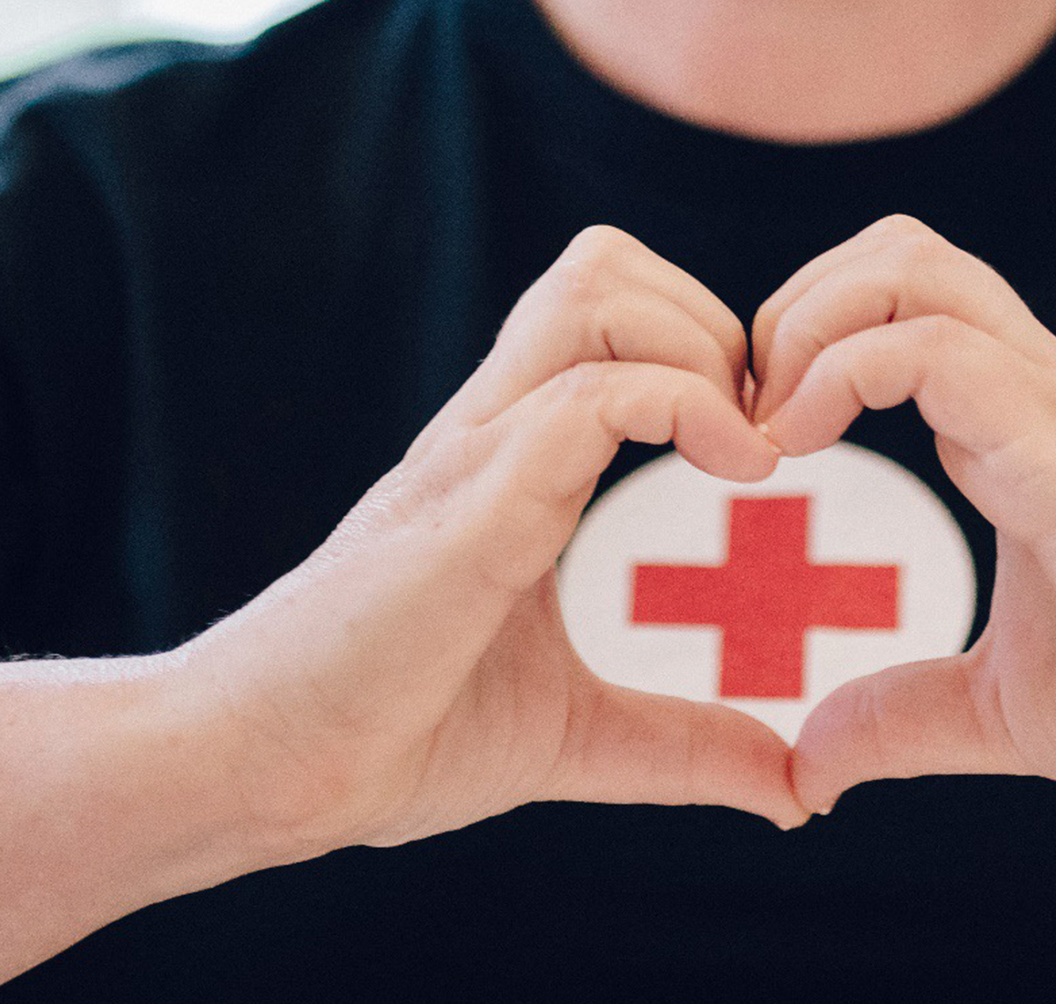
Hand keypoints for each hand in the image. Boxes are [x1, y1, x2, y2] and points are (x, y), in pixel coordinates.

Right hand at [177, 226, 806, 855]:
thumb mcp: (576, 735)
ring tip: (746, 452)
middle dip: (712, 323)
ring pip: (595, 290)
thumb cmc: (390, 737)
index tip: (767, 450)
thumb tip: (795, 790)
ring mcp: (475, 456)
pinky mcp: (467, 506)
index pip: (611, 312)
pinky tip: (741, 475)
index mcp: (515, 462)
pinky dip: (685, 405)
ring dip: (697, 347)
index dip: (707, 348)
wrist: (260, 776)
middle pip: (603, 264)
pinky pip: (587, 394)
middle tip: (762, 437)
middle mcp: (493, 432)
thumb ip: (683, 747)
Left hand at [755, 215, 1055, 833]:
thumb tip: (810, 767)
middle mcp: (1035, 394)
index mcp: (1017, 431)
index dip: (804, 348)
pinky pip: (931, 347)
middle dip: (793, 306)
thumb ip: (899, 718)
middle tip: (746, 417)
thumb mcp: (996, 710)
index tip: (752, 445)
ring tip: (768, 428)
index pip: (899, 309)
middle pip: (898, 250)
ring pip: (911, 265)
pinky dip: (839, 372)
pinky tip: (798, 449)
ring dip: (807, 325)